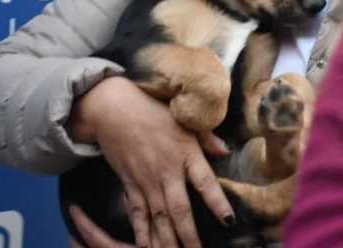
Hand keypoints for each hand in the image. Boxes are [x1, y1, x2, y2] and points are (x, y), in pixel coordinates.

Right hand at [69, 76, 234, 247]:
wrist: (113, 109)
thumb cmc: (153, 111)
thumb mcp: (185, 120)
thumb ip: (207, 138)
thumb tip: (226, 151)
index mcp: (186, 154)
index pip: (205, 183)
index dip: (218, 203)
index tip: (230, 221)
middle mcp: (167, 172)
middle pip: (180, 211)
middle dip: (189, 237)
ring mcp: (146, 181)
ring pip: (159, 219)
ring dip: (167, 241)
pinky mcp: (130, 185)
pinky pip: (138, 215)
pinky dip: (143, 233)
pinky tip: (147, 247)